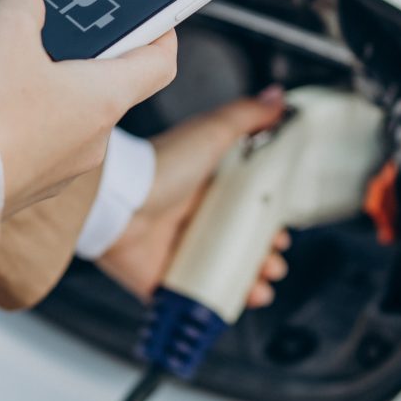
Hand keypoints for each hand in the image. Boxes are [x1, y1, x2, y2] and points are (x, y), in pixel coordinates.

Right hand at [0, 0, 176, 214]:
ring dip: (41, 87)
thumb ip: (24, 5)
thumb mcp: (4, 29)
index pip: (159, 64)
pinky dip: (15, 119)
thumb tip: (25, 4)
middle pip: (103, 86)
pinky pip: (33, 141)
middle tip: (57, 30)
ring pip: (64, 115)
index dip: (161, 34)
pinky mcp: (27, 184)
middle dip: (80, 55)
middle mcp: (93, 140)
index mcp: (105, 98)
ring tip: (3, 63)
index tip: (157, 18)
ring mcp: (61, 168)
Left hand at [97, 86, 290, 307]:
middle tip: (273, 261)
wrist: (120, 202)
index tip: (280, 231)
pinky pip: (194, 296)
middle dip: (264, 257)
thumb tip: (277, 98)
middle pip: (239, 244)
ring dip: (249, 281)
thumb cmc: (161, 166)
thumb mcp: (211, 132)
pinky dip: (218, 302)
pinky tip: (237, 300)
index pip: (246, 209)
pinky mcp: (162, 277)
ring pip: (222, 273)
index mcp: (206, 187)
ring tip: (261, 284)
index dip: (267, 222)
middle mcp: (192, 219)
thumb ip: (247, 116)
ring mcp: (177, 249)